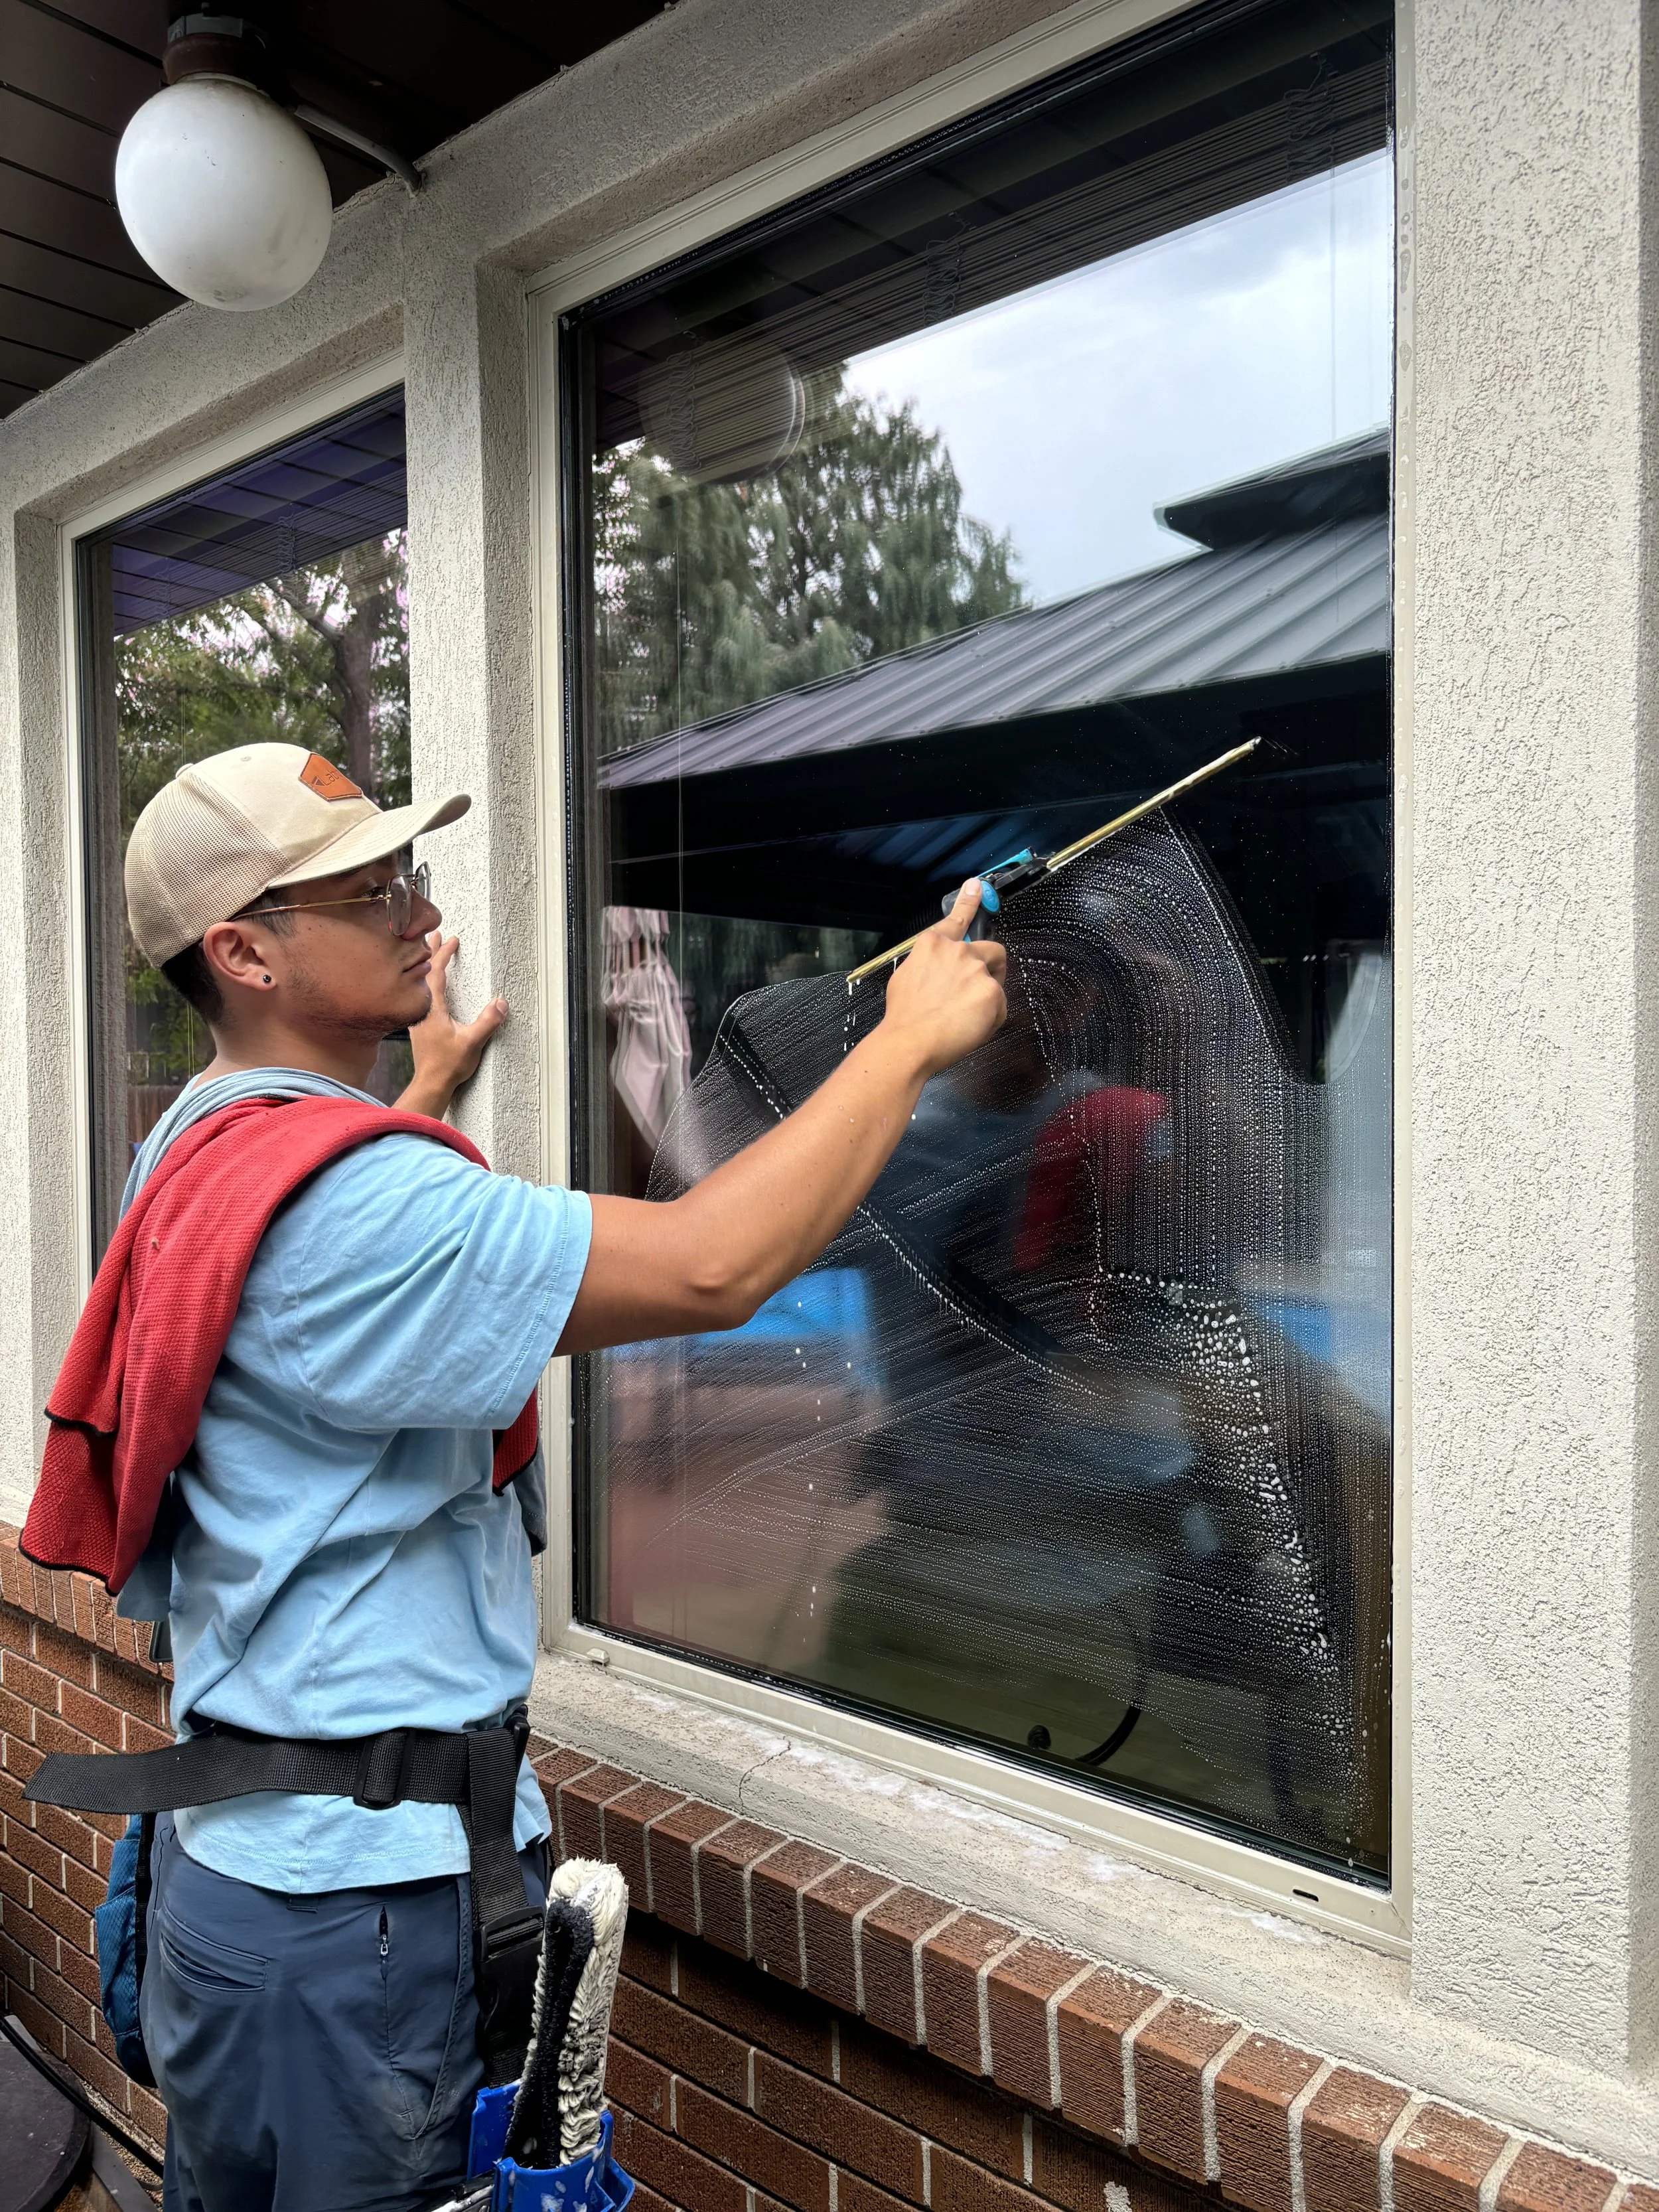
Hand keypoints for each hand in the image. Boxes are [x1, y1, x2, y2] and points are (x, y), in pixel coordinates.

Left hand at [396, 932, 506, 1118]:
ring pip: (420, 984)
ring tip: (430, 955)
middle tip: (434, 935)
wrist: (430, 1084)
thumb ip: (487, 1022)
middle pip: (424, 974)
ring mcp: (419, 1018)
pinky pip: (421, 996)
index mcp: (431, 1008)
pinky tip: (430, 987)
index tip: (452, 940)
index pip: (435, 973)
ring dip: (427, 967)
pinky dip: (425, 983)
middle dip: (430, 953)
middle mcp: (421, 1010)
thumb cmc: (447, 1065)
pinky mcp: (420, 1026)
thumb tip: (500, 1002)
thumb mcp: (472, 1043)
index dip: (443, 955)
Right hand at [879, 880, 1006, 1077]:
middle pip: (991, 950)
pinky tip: (969, 1028)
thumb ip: (930, 965)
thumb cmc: (904, 1016)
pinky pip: (999, 1006)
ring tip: (963, 1018)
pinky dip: (989, 1019)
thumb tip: (942, 971)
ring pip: (994, 982)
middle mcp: (957, 950)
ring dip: (985, 998)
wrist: (910, 1041)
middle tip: (977, 990)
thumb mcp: (906, 977)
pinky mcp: (992, 991)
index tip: (977, 886)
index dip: (969, 901)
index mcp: (933, 944)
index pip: (958, 918)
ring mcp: (976, 969)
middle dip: (990, 967)